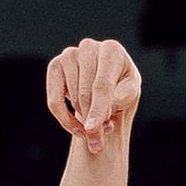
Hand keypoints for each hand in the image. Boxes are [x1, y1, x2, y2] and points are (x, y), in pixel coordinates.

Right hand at [44, 36, 141, 159]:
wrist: (108, 80)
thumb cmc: (122, 85)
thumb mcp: (130, 91)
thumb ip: (121, 100)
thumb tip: (101, 116)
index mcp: (112, 50)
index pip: (102, 85)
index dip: (98, 109)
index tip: (93, 129)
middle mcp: (89, 47)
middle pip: (86, 94)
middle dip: (93, 119)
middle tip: (100, 137)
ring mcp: (69, 54)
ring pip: (72, 99)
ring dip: (84, 118)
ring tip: (97, 121)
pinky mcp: (54, 66)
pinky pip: (54, 101)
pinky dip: (65, 119)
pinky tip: (77, 129)